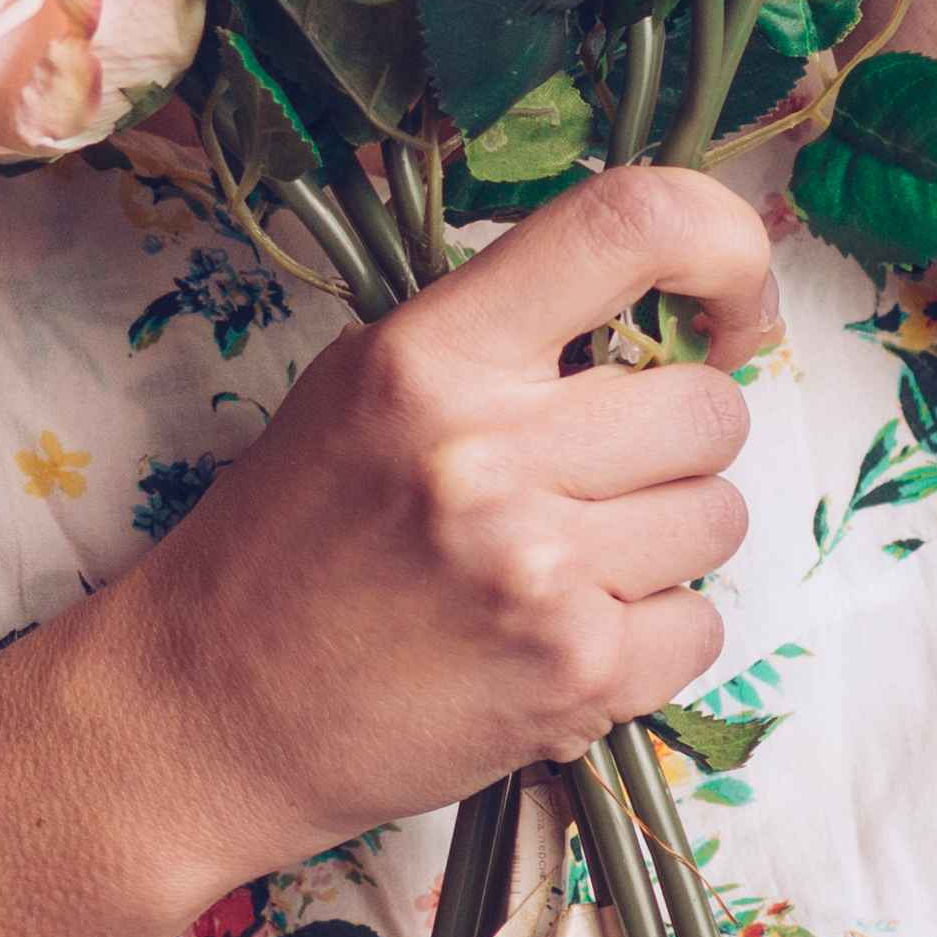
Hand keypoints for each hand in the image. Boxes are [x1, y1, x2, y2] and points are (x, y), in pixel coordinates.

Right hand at [80, 165, 785, 881]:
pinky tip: (558, 641)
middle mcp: (490, 448)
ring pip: (720, 517)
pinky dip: (650, 641)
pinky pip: (701, 628)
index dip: (723, 248)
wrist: (209, 711)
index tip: (727, 311)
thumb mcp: (361, 387)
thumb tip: (658, 313)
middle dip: (674, 448)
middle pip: (710, 408)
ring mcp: (540, 567)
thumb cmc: (288, 543)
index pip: (630, 225)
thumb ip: (498, 338)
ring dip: (663, 545)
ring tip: (560, 569)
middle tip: (592, 487)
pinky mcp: (575, 674)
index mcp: (431, 353)